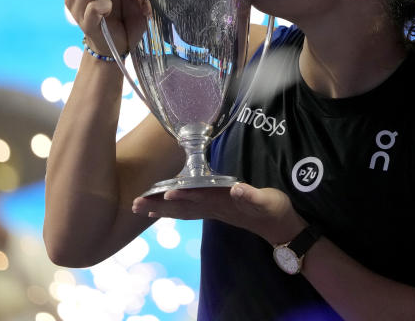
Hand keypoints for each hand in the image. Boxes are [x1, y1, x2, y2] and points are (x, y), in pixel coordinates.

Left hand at [132, 183, 306, 244]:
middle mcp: (215, 208)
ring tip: (139, 207)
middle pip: (183, 207)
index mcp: (225, 202)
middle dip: (159, 205)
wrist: (279, 226)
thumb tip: (237, 189)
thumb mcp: (266, 201)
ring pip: (182, 211)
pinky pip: (188, 211)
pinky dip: (173, 210)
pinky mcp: (215, 211)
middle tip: (134, 204)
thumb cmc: (274, 209)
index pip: (200, 197)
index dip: (182, 195)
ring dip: (160, 209)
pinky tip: (162, 209)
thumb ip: (252, 196)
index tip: (163, 194)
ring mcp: (213, 211)